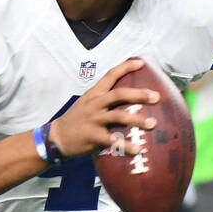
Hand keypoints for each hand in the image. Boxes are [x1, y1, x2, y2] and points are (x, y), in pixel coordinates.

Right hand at [43, 57, 158, 157]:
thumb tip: (129, 97)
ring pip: (118, 116)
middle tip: (156, 97)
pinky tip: (138, 149)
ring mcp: (93, 119)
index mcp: (94, 94)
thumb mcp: (88, 104)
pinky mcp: (92, 136)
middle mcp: (95, 104)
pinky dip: (126, 145)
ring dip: (137, 120)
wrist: (56, 137)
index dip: (126, 67)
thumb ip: (105, 99)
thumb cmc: (77, 120)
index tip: (142, 63)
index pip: (110, 75)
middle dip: (138, 94)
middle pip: (119, 94)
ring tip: (153, 124)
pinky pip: (112, 140)